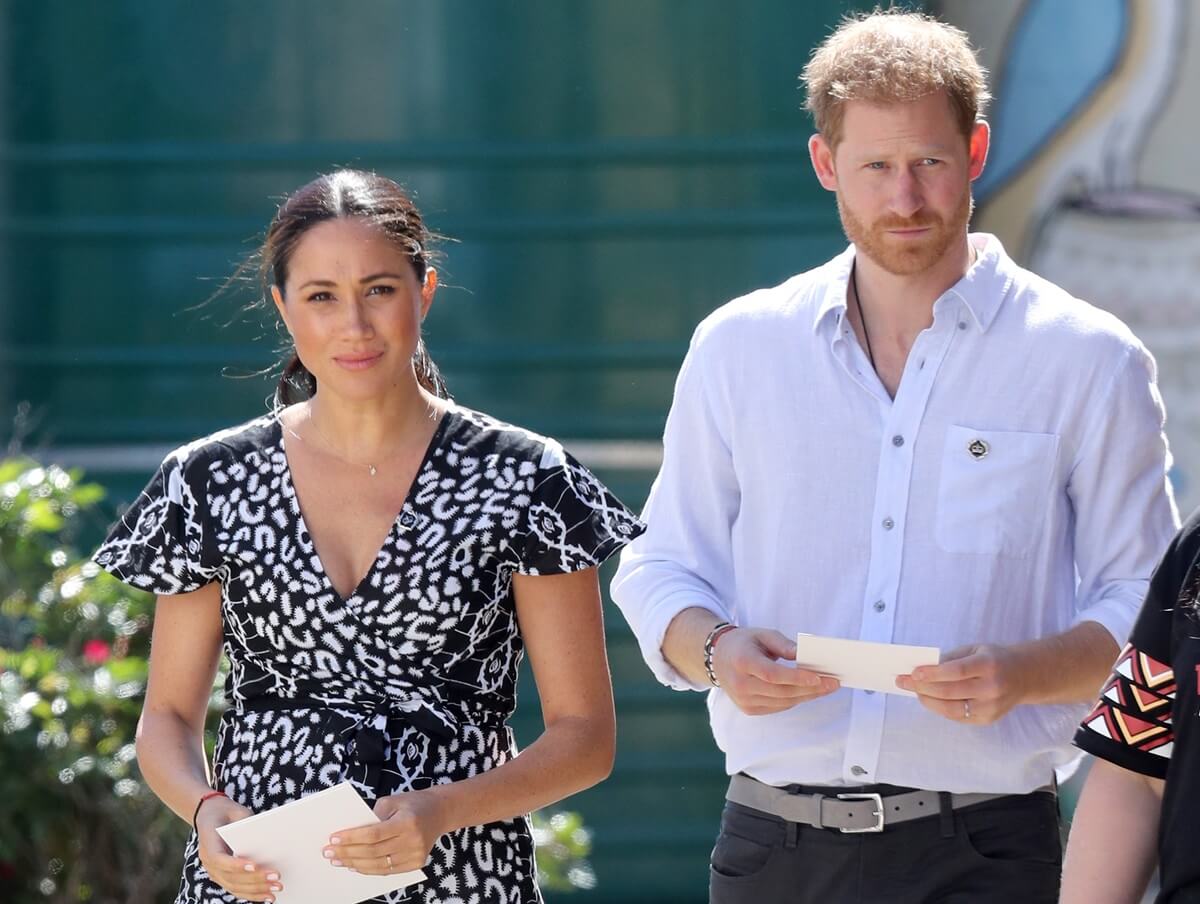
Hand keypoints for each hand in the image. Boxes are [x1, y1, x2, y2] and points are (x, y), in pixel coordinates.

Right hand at [195, 795, 282, 901]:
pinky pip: (236, 889)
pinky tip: (267, 897)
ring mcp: (214, 872)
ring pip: (234, 887)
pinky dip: (252, 894)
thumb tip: (268, 835)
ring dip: (256, 890)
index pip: (219, 859)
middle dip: (255, 879)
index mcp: (208, 844)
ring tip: (276, 889)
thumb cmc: (227, 812)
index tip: (254, 865)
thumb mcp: (236, 811)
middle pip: (230, 876)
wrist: (211, 815)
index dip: (236, 864)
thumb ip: (248, 822)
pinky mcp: (223, 877)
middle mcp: (208, 862)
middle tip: (276, 877)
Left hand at [324, 789, 446, 874]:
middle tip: (328, 853)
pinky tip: (355, 866)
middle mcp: (413, 840)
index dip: (351, 838)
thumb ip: (372, 816)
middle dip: (347, 853)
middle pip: (373, 852)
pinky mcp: (416, 863)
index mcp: (407, 822)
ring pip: (378, 865)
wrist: (440, 811)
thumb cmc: (413, 803)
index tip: (333, 839)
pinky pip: (388, 870)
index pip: (373, 834)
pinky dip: (369, 869)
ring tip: (338, 861)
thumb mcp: (393, 800)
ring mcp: (416, 855)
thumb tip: (349, 834)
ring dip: (355, 864)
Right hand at [712, 627, 839, 715]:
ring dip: (807, 695)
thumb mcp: (762, 634)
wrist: (718, 659)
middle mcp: (741, 684)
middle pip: (781, 691)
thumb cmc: (744, 643)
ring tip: (827, 687)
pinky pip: (778, 706)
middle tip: (833, 683)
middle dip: (810, 688)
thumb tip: (804, 655)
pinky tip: (809, 692)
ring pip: (783, 702)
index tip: (817, 677)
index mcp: (742, 662)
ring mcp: (744, 700)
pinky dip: (795, 699)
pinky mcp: (749, 709)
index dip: (796, 678)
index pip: (772, 675)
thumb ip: (783, 644)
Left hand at [896, 643, 1027, 724]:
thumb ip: (950, 659)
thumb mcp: (974, 650)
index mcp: (989, 665)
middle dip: (922, 687)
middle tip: (903, 681)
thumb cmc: (993, 659)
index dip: (933, 673)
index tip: (913, 673)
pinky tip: (929, 699)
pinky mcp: (987, 719)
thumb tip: (920, 668)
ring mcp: (991, 707)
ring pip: (951, 708)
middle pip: (950, 691)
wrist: (1024, 676)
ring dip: (927, 700)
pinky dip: (939, 708)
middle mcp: (992, 688)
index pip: (956, 671)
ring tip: (914, 691)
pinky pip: (957, 716)